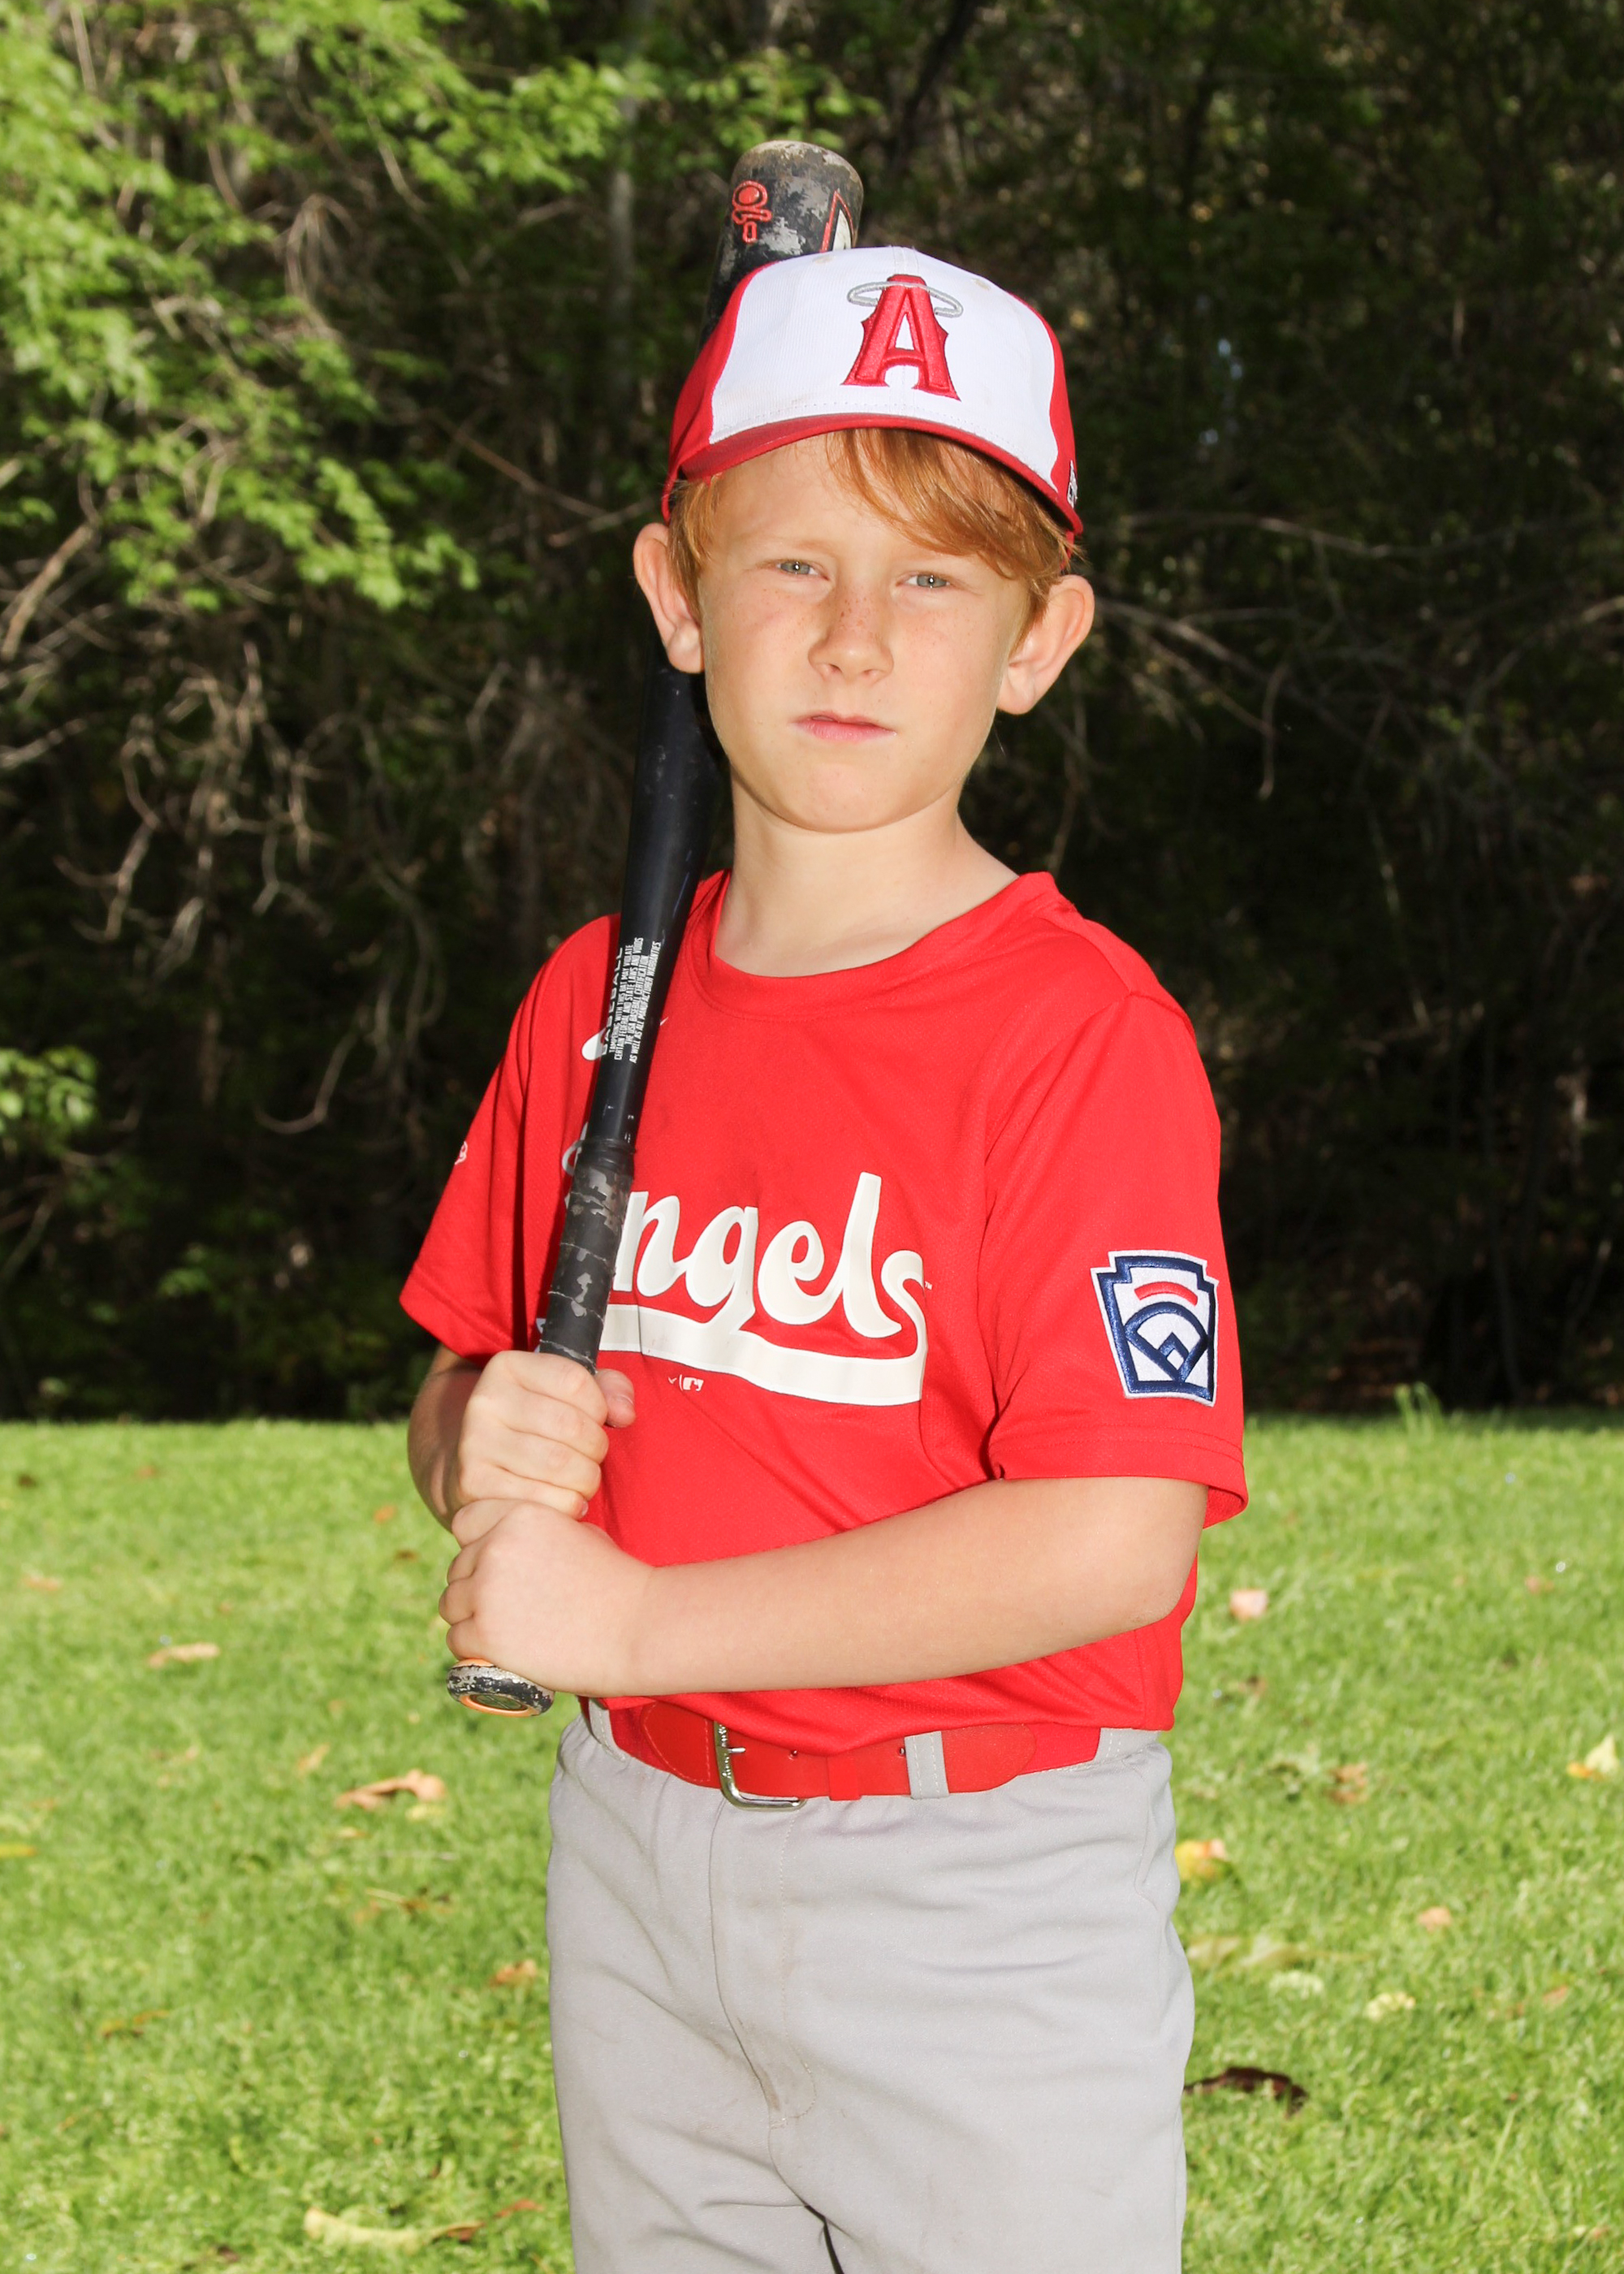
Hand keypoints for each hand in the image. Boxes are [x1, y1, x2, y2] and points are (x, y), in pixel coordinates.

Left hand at [440, 1501, 652, 1696]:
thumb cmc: (616, 1582)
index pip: (465, 1523)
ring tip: (499, 1631)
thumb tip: (515, 1546)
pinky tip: (496, 1652)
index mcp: (519, 1516)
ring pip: (450, 1605)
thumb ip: (538, 1533)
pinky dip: (472, 1649)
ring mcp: (487, 1592)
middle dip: (475, 1586)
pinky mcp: (486, 1634)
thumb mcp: (579, 1533)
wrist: (637, 1626)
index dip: (477, 1545)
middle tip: (504, 1608)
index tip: (493, 1566)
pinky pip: (457, 1639)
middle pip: (458, 1568)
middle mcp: (496, 1547)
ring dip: (469, 1618)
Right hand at [448, 1351, 634, 1533]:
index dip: (599, 1406)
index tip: (595, 1419)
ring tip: (581, 1479)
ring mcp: (475, 1443)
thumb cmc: (535, 1426)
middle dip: (596, 1447)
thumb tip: (625, 1414)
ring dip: (586, 1479)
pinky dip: (568, 1505)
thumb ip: (608, 1390)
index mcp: (508, 1368)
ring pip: (561, 1464)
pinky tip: (564, 1499)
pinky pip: (544, 1499)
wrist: (476, 1464)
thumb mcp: (568, 1394)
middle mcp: (485, 1401)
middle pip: (571, 1425)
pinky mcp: (474, 1484)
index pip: (575, 1381)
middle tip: (591, 1456)